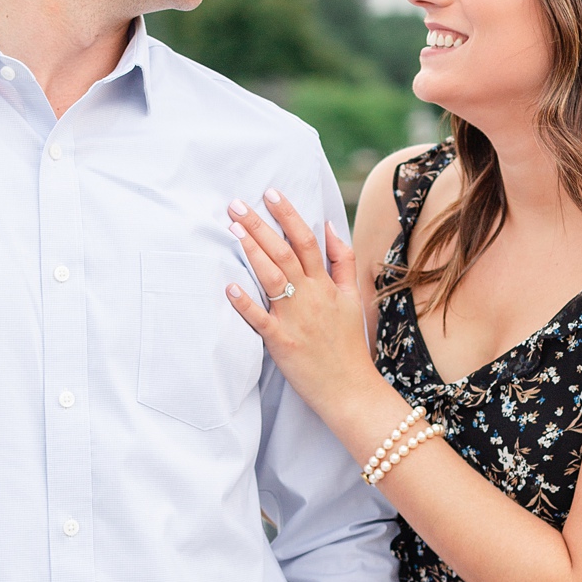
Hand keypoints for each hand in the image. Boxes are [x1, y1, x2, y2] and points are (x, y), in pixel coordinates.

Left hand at [223, 190, 371, 414]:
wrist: (351, 389)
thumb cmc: (348, 343)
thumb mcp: (352, 298)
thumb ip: (343, 261)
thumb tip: (330, 225)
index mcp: (326, 285)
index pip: (306, 240)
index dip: (288, 214)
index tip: (270, 192)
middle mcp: (311, 297)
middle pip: (284, 252)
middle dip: (260, 225)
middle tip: (236, 203)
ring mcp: (295, 319)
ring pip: (272, 278)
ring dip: (252, 252)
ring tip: (232, 229)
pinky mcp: (281, 342)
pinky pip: (260, 320)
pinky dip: (244, 303)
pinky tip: (228, 286)